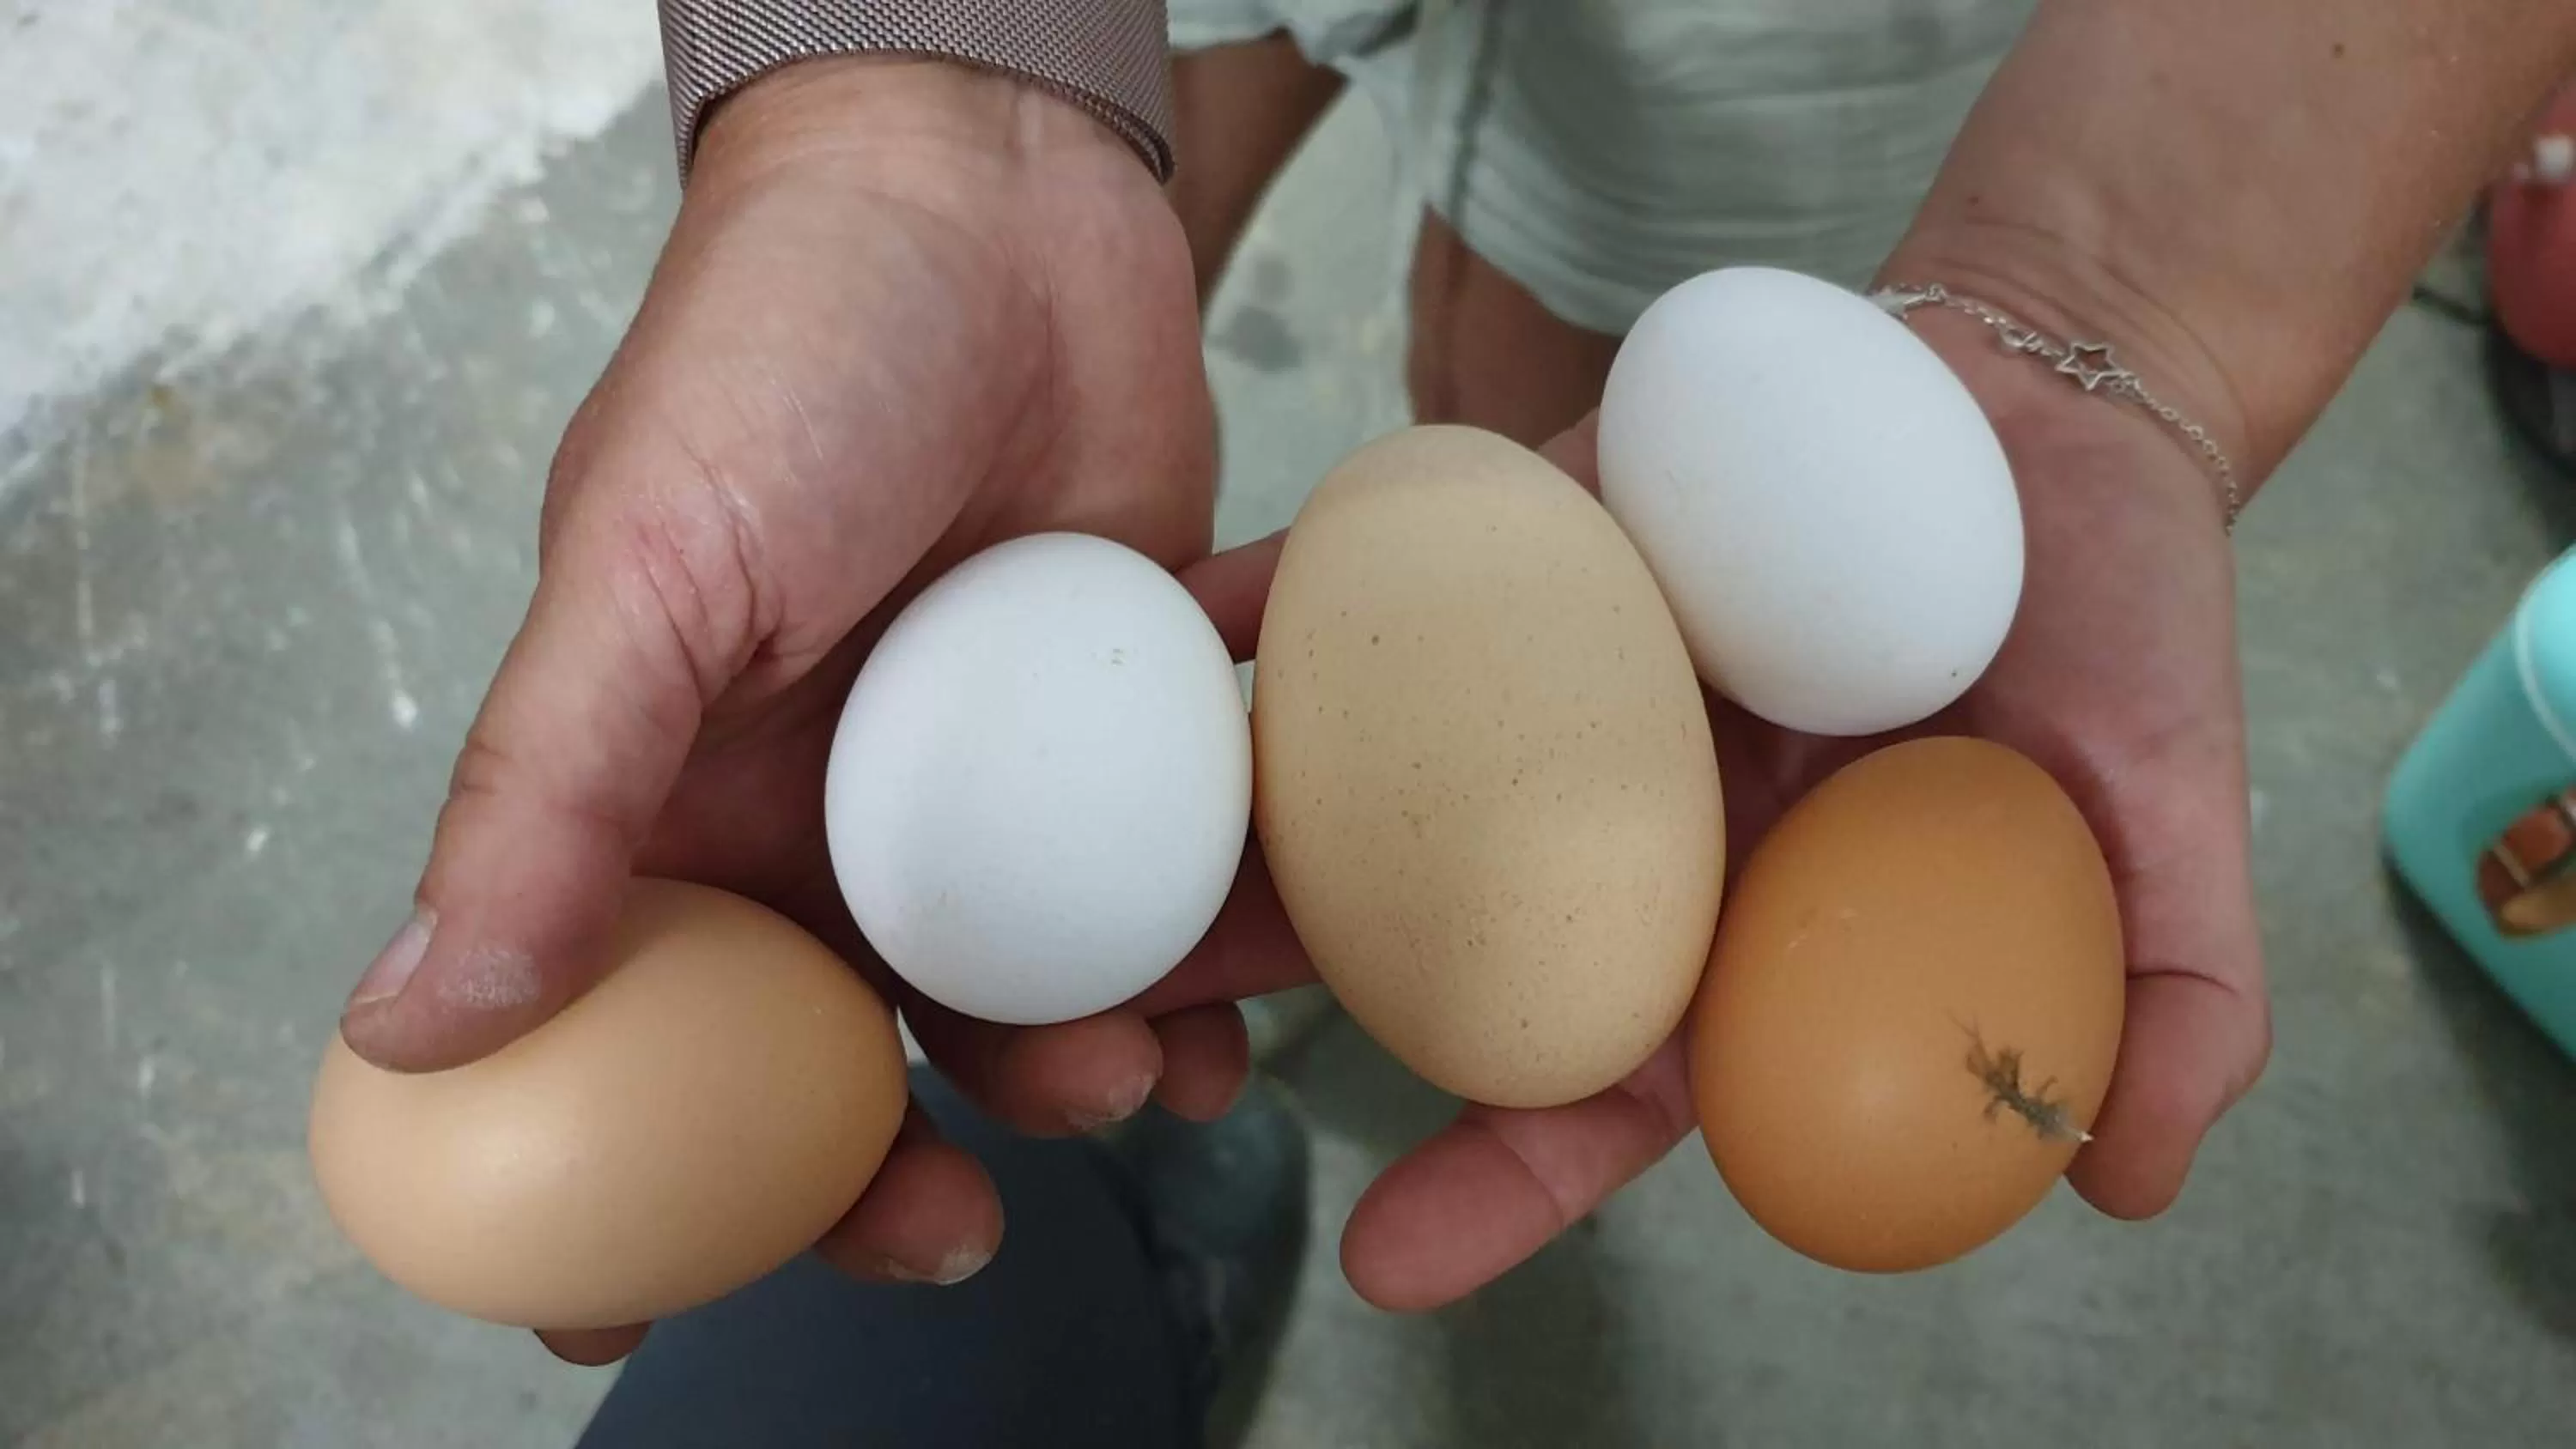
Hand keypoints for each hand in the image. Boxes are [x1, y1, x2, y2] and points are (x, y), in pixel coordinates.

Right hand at [334, 57, 1250, 1361]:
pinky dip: (1192, 967)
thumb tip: (412, 1021)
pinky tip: (1231, 1015)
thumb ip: (544, 789)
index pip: (621, 1030)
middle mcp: (818, 814)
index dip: (615, 1178)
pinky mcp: (1110, 736)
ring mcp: (974, 784)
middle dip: (881, 1171)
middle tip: (953, 1237)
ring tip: (1141, 1086)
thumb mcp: (643, 567)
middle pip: (834, 1055)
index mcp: (673, 800)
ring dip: (1071, 1072)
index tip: (622, 1310)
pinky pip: (1150, 893)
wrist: (993, 200)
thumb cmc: (785, 353)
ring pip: (1014, 993)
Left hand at [1156, 293, 2272, 1310]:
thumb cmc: (2119, 625)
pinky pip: (1387, 575)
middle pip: (1429, 935)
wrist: (2061, 399)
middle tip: (1125, 1049)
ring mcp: (1552, 675)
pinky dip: (1281, 600)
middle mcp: (1617, 818)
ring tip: (1085, 867)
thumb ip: (2171, 997)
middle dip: (1285, 998)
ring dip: (1231, 819)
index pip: (1602, 1085)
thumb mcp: (2169, 816)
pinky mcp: (1525, 537)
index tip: (1381, 1263)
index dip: (1498, 1180)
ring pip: (1372, 769)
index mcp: (1740, 927)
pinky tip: (1169, 623)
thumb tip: (2130, 1191)